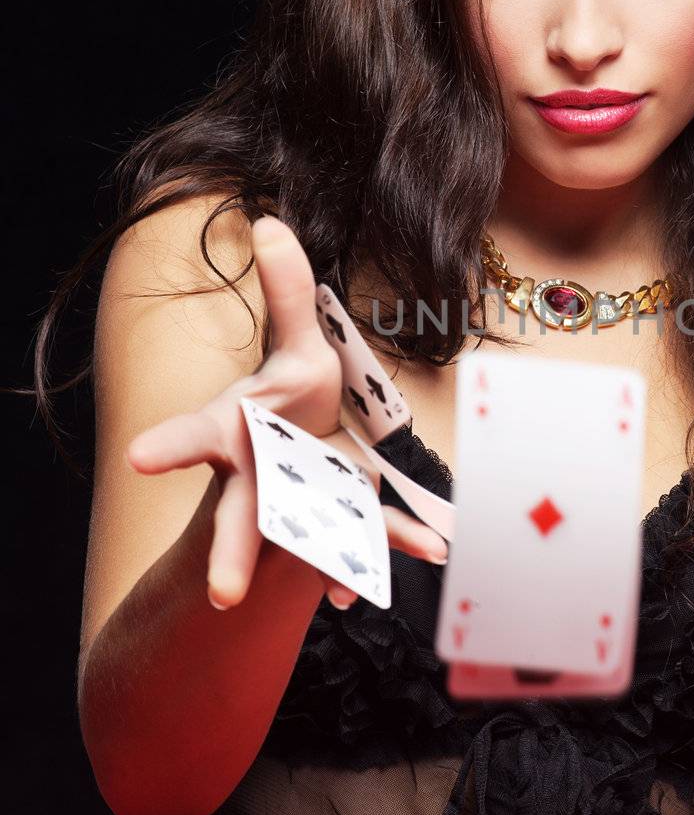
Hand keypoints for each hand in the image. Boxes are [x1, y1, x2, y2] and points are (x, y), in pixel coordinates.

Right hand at [127, 214, 447, 609]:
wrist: (308, 457)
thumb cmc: (291, 401)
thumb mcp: (298, 343)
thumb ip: (286, 291)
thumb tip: (270, 222)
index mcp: (240, 432)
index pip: (196, 436)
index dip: (168, 447)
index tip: (139, 459)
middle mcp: (262, 481)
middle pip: (241, 518)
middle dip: (232, 554)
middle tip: (221, 593)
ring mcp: (301, 509)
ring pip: (308, 541)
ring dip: (326, 562)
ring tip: (346, 589)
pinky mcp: (343, 521)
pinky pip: (372, 535)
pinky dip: (397, 543)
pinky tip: (434, 550)